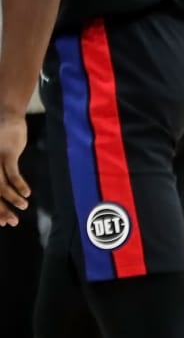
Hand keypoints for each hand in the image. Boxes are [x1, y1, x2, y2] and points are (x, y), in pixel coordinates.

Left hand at [0, 113, 28, 227]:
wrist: (5, 115)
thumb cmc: (0, 138)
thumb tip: (4, 193)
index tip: (2, 222)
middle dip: (0, 210)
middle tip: (11, 222)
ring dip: (11, 200)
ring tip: (23, 208)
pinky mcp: (6, 153)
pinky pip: (12, 174)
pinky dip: (19, 185)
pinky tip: (26, 194)